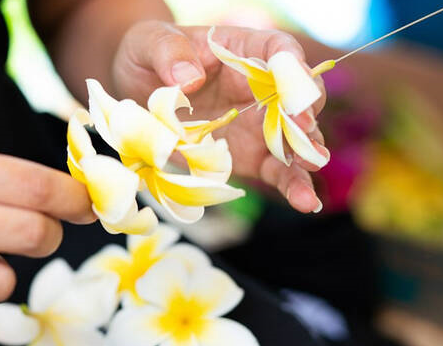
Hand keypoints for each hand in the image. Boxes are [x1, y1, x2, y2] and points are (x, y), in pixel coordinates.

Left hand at [112, 21, 327, 212]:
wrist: (137, 89)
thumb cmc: (149, 56)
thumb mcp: (150, 43)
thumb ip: (169, 53)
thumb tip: (189, 78)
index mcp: (245, 50)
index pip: (281, 53)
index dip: (294, 70)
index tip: (295, 90)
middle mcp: (262, 88)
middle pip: (298, 100)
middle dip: (304, 117)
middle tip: (303, 132)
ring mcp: (259, 124)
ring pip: (295, 140)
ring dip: (306, 159)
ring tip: (310, 178)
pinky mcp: (250, 155)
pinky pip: (276, 170)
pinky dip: (291, 185)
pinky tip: (305, 201)